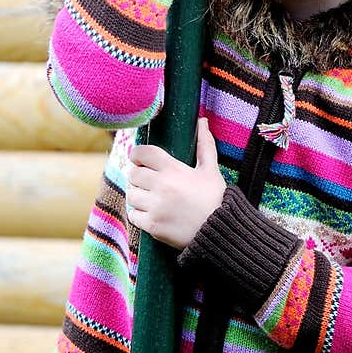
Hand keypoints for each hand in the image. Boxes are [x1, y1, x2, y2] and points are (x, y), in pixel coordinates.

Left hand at [126, 117, 225, 248]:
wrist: (220, 231)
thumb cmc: (216, 198)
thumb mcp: (211, 170)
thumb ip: (204, 145)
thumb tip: (202, 121)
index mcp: (174, 169)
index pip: (142, 153)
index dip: (138, 155)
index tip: (141, 160)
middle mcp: (162, 186)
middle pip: (133, 174)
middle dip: (139, 177)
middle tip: (150, 182)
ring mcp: (155, 207)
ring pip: (131, 195)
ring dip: (138, 196)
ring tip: (152, 198)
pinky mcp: (152, 225)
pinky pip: (133, 215)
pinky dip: (139, 214)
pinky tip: (153, 213)